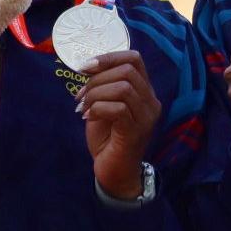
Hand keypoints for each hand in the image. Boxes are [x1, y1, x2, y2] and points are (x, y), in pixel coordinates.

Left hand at [76, 50, 160, 199]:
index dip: (108, 57)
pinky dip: (98, 108)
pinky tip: (87, 117)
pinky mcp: (136, 131)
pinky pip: (118, 108)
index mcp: (144, 92)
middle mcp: (150, 102)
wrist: (115, 173)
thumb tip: (88, 67)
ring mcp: (146, 117)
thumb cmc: (108, 139)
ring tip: (83, 107)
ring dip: (96, 94)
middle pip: (128, 70)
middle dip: (97, 78)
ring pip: (123, 88)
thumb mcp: (104, 106)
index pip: (135, 59)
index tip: (85, 67)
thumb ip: (103, 87)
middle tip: (81, 95)